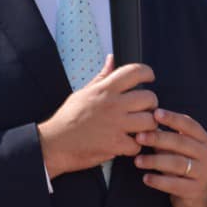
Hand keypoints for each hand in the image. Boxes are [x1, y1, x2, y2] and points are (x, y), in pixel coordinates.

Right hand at [38, 57, 158, 177]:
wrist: (54, 143)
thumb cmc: (68, 118)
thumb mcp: (83, 92)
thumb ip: (101, 77)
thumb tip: (111, 59)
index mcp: (104, 89)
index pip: (134, 72)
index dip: (147, 73)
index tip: (149, 78)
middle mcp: (112, 105)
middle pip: (149, 98)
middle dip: (151, 104)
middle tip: (145, 109)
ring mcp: (115, 125)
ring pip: (149, 121)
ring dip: (148, 126)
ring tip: (140, 128)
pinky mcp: (115, 144)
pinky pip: (138, 144)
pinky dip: (135, 146)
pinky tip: (127, 144)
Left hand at [135, 108, 206, 206]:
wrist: (199, 195)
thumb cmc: (184, 164)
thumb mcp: (180, 149)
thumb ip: (166, 137)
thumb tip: (144, 121)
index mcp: (203, 140)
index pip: (189, 125)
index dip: (173, 118)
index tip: (155, 113)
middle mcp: (205, 154)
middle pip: (181, 143)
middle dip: (158, 138)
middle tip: (139, 137)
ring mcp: (202, 172)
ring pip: (177, 164)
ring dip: (155, 161)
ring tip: (137, 161)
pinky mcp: (194, 190)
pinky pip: (175, 184)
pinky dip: (159, 181)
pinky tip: (146, 178)